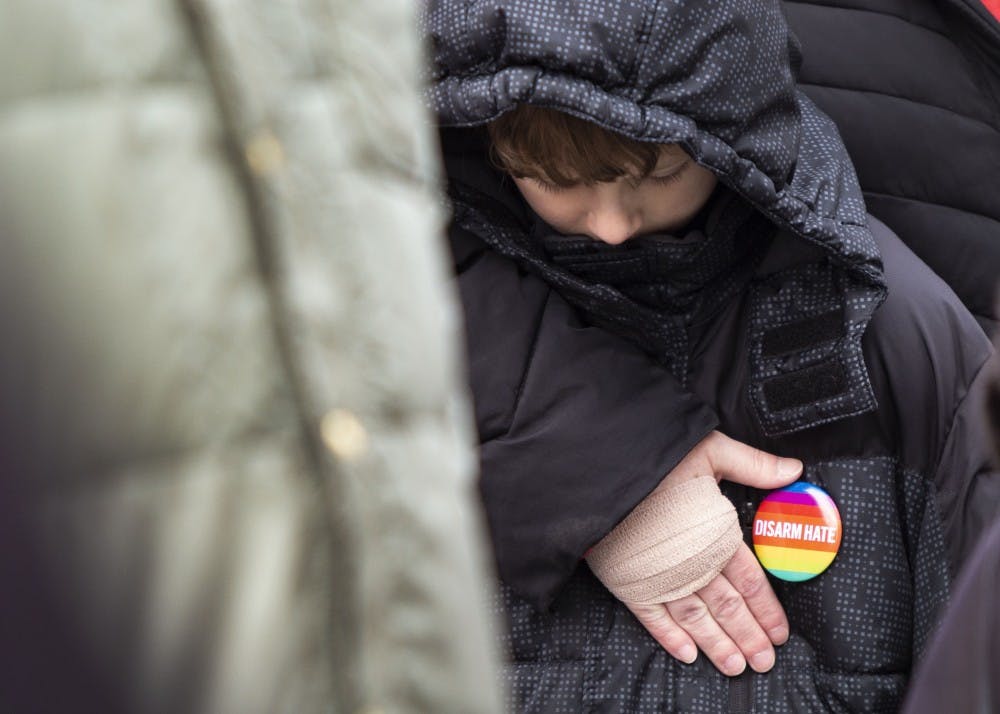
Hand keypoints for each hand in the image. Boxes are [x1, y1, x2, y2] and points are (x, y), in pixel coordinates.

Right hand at [629, 431, 800, 674]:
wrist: (604, 474)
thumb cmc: (658, 461)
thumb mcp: (711, 451)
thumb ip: (753, 465)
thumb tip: (794, 470)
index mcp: (717, 534)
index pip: (750, 581)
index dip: (767, 610)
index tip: (780, 632)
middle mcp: (693, 563)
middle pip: (729, 608)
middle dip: (749, 637)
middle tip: (764, 662)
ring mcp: (661, 577)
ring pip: (697, 620)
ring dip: (718, 645)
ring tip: (735, 667)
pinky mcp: (631, 583)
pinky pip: (655, 619)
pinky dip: (671, 639)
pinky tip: (687, 655)